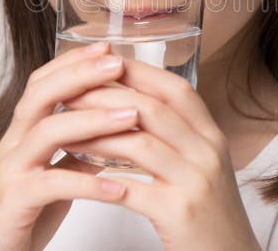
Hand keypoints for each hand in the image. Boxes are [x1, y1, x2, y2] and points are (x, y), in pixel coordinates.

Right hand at [0, 42, 140, 250]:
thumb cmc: (22, 216)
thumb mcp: (54, 176)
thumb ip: (78, 153)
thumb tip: (117, 134)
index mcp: (23, 134)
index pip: (43, 83)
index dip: (73, 63)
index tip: (108, 49)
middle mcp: (13, 144)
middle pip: (41, 95)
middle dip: (81, 75)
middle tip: (118, 64)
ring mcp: (11, 171)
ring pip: (47, 133)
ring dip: (93, 121)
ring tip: (132, 116)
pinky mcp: (15, 202)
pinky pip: (53, 185)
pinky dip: (89, 184)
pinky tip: (120, 187)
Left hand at [61, 57, 261, 250]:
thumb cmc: (208, 211)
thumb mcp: (202, 163)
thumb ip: (178, 133)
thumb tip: (135, 102)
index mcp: (212, 135)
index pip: (175, 89)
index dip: (138, 72)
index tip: (102, 64)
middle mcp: (208, 152)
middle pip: (153, 109)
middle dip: (107, 97)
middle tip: (71, 92)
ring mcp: (196, 182)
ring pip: (140, 144)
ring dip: (97, 134)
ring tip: (66, 130)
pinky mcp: (180, 213)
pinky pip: (132, 189)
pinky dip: (101, 179)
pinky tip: (78, 174)